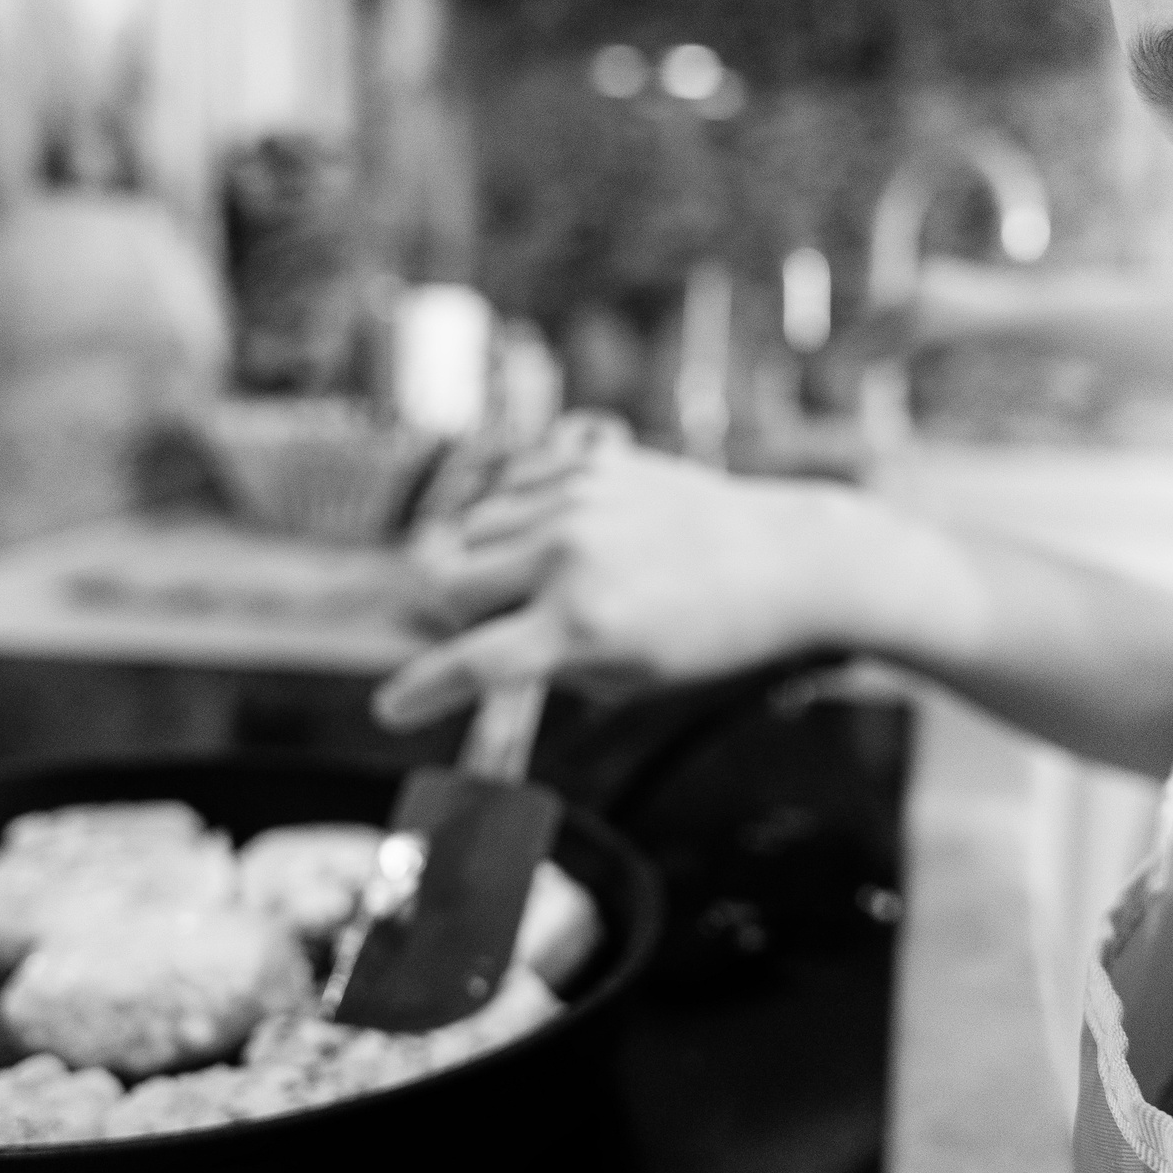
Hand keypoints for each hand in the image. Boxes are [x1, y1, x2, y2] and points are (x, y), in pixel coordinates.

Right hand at [372, 437, 871, 729]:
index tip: (392, 710)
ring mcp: (577, 499)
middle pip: (449, 584)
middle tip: (504, 626)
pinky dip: (515, 515)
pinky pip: (508, 485)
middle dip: (459, 614)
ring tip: (547, 579)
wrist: (781, 557)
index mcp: (584, 624)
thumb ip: (546, 663)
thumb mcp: (627, 675)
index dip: (423, 692)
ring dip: (486, 562)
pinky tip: (559, 534)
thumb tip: (473, 649)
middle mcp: (570, 555)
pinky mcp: (590, 463)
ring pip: (472, 530)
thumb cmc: (706, 635)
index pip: (475, 664)